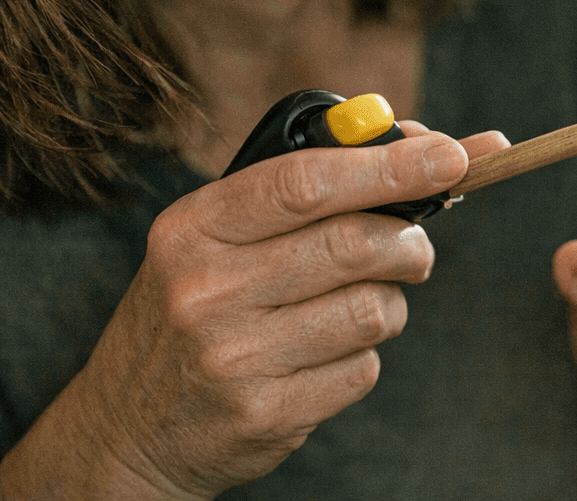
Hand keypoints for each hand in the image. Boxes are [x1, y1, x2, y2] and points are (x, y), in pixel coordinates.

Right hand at [53, 122, 505, 498]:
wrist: (124, 430)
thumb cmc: (195, 309)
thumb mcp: (217, 237)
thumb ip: (309, 188)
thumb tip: (425, 146)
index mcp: (193, 226)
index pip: (306, 181)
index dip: (389, 164)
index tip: (452, 155)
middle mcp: (205, 289)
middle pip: (354, 243)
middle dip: (409, 239)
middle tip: (416, 246)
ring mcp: (233, 358)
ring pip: (373, 310)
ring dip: (390, 303)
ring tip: (360, 304)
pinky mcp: (265, 415)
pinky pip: (363, 369)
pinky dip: (364, 357)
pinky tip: (324, 356)